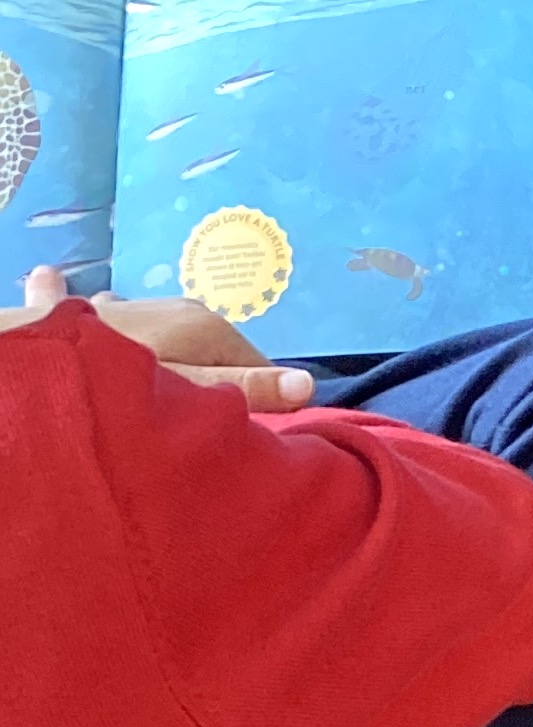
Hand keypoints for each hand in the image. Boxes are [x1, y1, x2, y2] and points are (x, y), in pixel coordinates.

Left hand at [1, 266, 314, 406]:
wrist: (22, 361)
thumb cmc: (112, 387)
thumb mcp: (190, 396)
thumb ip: (248, 391)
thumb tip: (309, 384)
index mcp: (199, 325)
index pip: (257, 365)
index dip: (264, 401)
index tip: (254, 439)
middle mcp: (161, 308)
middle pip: (205, 350)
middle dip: (210, 380)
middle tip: (202, 427)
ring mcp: (116, 308)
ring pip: (151, 329)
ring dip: (153, 348)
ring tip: (148, 376)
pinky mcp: (70, 314)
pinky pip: (83, 309)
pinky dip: (80, 308)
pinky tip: (59, 287)